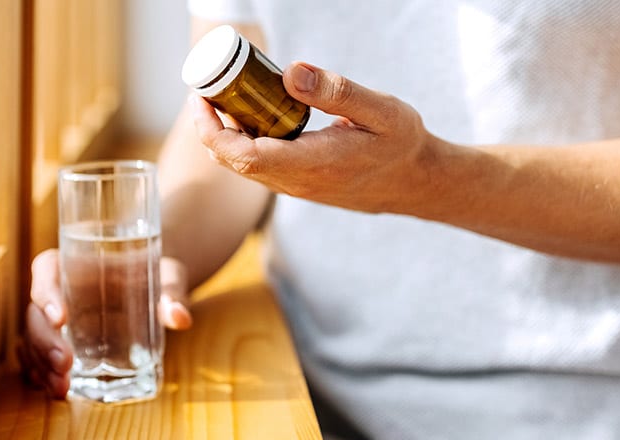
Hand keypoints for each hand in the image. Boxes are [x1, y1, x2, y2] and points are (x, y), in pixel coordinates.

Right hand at [19, 249, 192, 397]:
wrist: (156, 287)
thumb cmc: (157, 273)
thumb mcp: (168, 276)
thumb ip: (172, 292)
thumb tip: (179, 317)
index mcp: (75, 261)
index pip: (47, 268)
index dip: (46, 292)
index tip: (61, 318)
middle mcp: (60, 289)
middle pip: (36, 312)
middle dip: (45, 341)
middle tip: (65, 365)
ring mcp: (59, 318)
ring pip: (35, 339)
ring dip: (42, 365)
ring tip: (61, 388)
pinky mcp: (65, 341)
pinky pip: (42, 357)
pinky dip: (44, 374)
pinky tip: (54, 390)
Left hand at [194, 62, 446, 214]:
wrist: (418, 183)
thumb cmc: (403, 145)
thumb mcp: (381, 111)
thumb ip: (336, 91)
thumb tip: (290, 72)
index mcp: (312, 164)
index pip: (242, 154)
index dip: (211, 129)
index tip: (201, 97)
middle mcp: (296, 182)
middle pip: (232, 159)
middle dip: (211, 125)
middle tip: (208, 86)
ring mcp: (295, 188)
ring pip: (243, 165)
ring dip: (226, 133)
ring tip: (227, 95)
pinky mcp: (298, 186)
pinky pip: (258, 166)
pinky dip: (244, 141)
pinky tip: (254, 113)